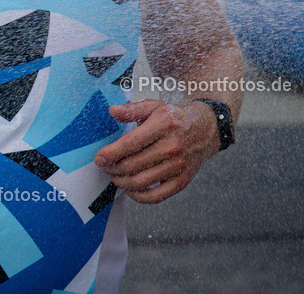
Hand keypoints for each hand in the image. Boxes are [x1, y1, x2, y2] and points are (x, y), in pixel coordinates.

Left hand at [94, 99, 218, 203]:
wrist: (204, 130)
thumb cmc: (174, 118)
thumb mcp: (154, 106)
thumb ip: (132, 109)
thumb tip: (112, 111)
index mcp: (163, 126)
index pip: (130, 144)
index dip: (110, 153)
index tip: (99, 157)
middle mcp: (172, 147)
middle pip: (132, 165)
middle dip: (112, 168)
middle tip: (104, 166)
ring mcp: (178, 166)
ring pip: (140, 182)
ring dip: (121, 182)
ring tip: (114, 176)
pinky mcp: (182, 181)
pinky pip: (156, 196)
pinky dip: (138, 196)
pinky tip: (130, 189)